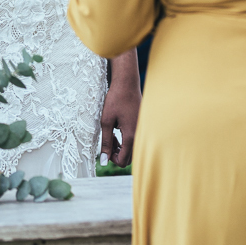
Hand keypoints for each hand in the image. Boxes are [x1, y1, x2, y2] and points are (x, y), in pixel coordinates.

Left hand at [100, 49, 140, 167]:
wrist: (127, 83)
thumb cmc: (115, 99)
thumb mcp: (106, 121)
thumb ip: (106, 142)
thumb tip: (104, 160)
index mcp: (131, 136)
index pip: (123, 161)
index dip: (111, 158)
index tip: (105, 148)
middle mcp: (139, 135)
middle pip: (129, 158)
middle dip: (117, 154)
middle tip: (108, 141)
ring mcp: (142, 130)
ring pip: (132, 149)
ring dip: (122, 147)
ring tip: (112, 135)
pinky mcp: (142, 125)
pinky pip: (135, 140)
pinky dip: (126, 139)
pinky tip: (118, 128)